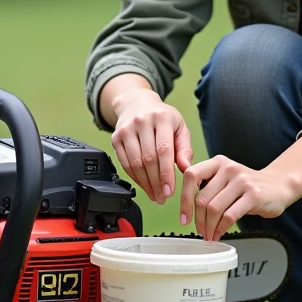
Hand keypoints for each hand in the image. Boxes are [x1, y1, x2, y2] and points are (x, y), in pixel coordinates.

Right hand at [110, 88, 193, 204]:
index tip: (169, 191)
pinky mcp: (115, 137)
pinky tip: (143, 185)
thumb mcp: (179, 127)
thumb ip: (185, 148)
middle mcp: (142, 121)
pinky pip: (124, 163)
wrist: (137, 104)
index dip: (166, 173)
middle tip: (162, 197)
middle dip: (156, 183)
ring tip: (154, 195)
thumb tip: (186, 168)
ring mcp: (126, 129)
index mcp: (162, 118)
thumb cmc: (162, 118)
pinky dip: (134, 178)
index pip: (164, 150)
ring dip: (145, 184)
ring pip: (135, 163)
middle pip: (148, 159)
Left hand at [178, 155, 297, 240]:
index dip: (184, 199)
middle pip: (202, 198)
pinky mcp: (254, 195)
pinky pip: (230, 216)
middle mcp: (229, 168)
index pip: (191, 176)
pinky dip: (221, 229)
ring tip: (209, 235)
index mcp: (217, 162)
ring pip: (214, 209)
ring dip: (209, 227)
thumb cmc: (247, 186)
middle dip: (198, 220)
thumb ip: (206, 184)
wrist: (279, 185)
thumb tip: (184, 202)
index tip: (183, 217)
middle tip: (200, 231)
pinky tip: (220, 233)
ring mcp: (242, 181)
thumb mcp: (225, 178)